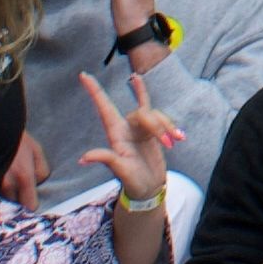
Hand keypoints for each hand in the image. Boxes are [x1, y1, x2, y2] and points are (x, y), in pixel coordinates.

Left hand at [80, 67, 177, 217]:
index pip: (103, 107)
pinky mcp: (153, 132)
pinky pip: (161, 118)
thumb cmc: (131, 181)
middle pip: (142, 111)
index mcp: (115, 134)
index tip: (83, 75)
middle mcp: (126, 127)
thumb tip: (83, 158)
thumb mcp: (119, 170)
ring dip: (167, 128)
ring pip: (155, 115)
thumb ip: (106, 159)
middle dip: (157, 124)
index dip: (94, 90)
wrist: (149, 188)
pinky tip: (179, 135)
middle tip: (168, 143)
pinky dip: (171, 125)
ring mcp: (140, 129)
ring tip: (174, 143)